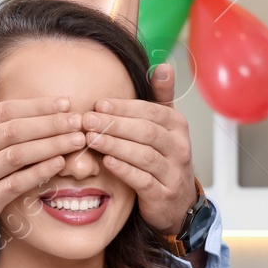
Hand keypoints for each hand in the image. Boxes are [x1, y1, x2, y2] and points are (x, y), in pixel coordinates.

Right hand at [0, 58, 86, 245]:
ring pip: (19, 155)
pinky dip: (39, 173)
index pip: (5, 110)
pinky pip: (16, 184)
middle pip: (15, 130)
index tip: (65, 103)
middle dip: (51, 123)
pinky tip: (59, 164)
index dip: (37, 106)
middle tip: (79, 120)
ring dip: (51, 146)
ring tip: (77, 140)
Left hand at [82, 63, 198, 232]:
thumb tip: (163, 65)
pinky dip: (125, 170)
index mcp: (177, 125)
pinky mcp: (163, 195)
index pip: (150, 111)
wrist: (176, 202)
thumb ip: (161, 97)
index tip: (98, 104)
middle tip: (87, 120)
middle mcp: (179, 147)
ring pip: (144, 155)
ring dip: (115, 145)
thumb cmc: (163, 157)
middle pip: (146, 131)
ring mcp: (173, 172)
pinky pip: (143, 180)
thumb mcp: (165, 126)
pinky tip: (107, 162)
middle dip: (115, 125)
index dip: (124, 107)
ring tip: (92, 139)